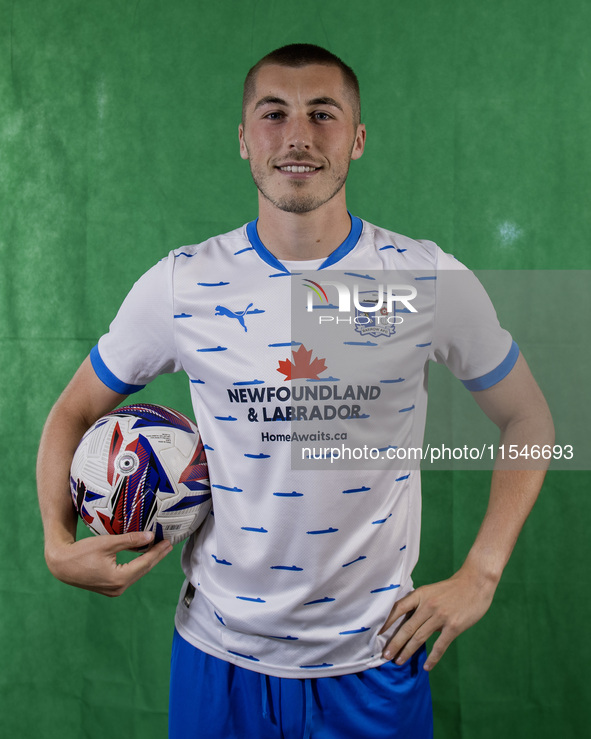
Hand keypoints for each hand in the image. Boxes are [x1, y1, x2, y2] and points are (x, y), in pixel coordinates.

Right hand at [45, 531, 172, 596]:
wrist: (61, 565)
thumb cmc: (81, 552)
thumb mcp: (107, 543)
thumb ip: (130, 540)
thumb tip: (150, 537)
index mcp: (119, 578)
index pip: (145, 563)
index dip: (158, 552)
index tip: (168, 542)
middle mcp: (118, 588)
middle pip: (143, 570)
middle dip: (156, 556)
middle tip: (168, 545)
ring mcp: (114, 590)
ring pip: (136, 573)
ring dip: (148, 561)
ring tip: (159, 549)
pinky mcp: (110, 588)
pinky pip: (129, 576)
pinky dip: (137, 566)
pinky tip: (144, 557)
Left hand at [379, 567, 496, 670]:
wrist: (475, 582)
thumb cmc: (453, 588)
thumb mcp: (432, 591)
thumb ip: (421, 604)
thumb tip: (408, 621)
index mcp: (421, 595)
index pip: (398, 608)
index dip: (387, 621)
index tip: (377, 633)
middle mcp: (428, 605)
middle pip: (407, 627)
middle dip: (394, 643)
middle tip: (385, 656)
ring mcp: (440, 616)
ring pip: (419, 637)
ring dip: (408, 651)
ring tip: (399, 661)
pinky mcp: (453, 626)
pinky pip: (440, 646)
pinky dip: (432, 658)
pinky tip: (426, 667)